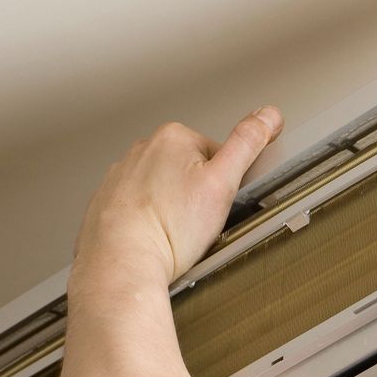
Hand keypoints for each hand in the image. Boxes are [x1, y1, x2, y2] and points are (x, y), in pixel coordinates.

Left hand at [71, 106, 283, 289]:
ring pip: (166, 190)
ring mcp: (121, 174)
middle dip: (200, 196)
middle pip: (191, 171)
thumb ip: (247, 144)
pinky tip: (157, 236)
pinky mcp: (108, 200)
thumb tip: (267, 115)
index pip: (219, 156)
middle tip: (199, 221)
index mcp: (173, 137)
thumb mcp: (224, 182)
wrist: (122, 261)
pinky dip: (152, 221)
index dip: (227, 185)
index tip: (219, 203)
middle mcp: (142, 149)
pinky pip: (142, 208)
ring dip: (175, 210)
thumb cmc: (169, 228)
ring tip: (177, 232)